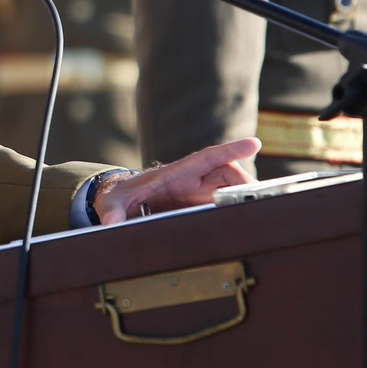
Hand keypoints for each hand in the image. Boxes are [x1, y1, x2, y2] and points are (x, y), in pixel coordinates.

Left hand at [92, 138, 259, 224]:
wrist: (121, 204)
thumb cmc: (119, 196)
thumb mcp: (112, 202)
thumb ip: (112, 210)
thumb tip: (111, 222)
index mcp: (175, 173)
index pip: (207, 157)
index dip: (230, 150)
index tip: (254, 143)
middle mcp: (192, 180)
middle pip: (227, 174)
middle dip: (243, 184)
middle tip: (254, 200)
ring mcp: (199, 194)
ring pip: (230, 190)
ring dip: (243, 199)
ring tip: (255, 214)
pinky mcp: (201, 208)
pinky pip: (224, 206)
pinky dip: (235, 211)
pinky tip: (245, 224)